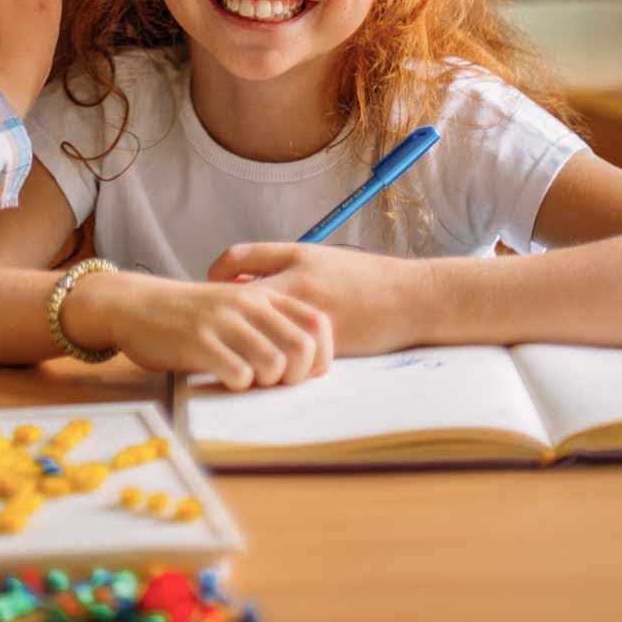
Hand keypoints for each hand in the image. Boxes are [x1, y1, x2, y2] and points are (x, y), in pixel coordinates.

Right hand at [76, 271, 332, 391]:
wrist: (136, 305)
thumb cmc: (189, 314)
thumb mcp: (234, 307)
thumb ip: (268, 323)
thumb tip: (306, 362)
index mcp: (262, 294)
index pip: (317, 324)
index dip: (321, 356)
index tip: (303, 372)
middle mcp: (248, 303)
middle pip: (302, 348)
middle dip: (296, 375)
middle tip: (274, 381)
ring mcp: (223, 321)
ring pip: (273, 363)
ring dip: (266, 382)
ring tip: (248, 379)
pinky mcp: (199, 342)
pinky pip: (238, 374)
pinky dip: (238, 385)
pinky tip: (225, 378)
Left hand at [208, 242, 431, 356]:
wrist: (413, 298)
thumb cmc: (368, 278)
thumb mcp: (322, 261)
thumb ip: (284, 265)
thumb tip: (245, 279)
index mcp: (296, 257)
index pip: (237, 257)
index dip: (216, 271)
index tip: (211, 283)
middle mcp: (297, 282)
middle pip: (236, 296)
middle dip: (217, 310)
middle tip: (208, 321)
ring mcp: (307, 315)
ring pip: (256, 331)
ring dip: (238, 341)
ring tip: (226, 347)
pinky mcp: (321, 345)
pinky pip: (282, 356)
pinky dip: (266, 360)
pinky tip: (257, 364)